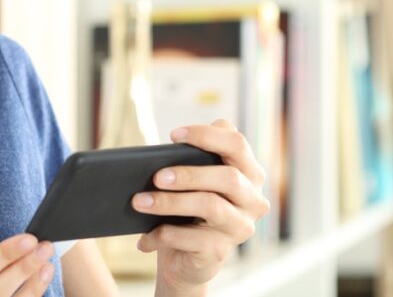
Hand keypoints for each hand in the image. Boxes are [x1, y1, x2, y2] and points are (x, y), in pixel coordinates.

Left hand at [131, 119, 270, 292]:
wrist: (186, 257)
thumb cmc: (189, 207)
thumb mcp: (193, 180)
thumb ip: (190, 159)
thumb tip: (158, 155)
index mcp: (249, 173)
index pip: (237, 144)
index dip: (207, 135)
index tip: (174, 135)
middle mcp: (253, 200)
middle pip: (229, 178)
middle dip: (189, 174)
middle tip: (157, 176)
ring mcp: (240, 228)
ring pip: (210, 206)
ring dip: (170, 202)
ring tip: (140, 202)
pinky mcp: (221, 252)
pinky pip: (192, 239)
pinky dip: (163, 235)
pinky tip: (144, 237)